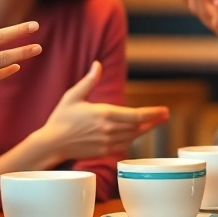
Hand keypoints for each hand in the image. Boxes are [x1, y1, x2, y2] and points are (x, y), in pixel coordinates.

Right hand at [31, 61, 169, 161]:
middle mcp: (109, 129)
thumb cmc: (61, 118)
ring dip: (146, 129)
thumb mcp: (73, 96)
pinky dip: (133, 138)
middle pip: (138, 126)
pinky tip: (138, 133)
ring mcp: (107, 142)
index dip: (153, 113)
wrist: (51, 143)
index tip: (164, 110)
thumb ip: (89, 81)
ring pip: (133, 136)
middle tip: (166, 115)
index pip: (136, 115)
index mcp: (104, 113)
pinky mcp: (103, 151)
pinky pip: (124, 145)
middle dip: (154, 120)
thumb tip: (98, 65)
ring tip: (156, 122)